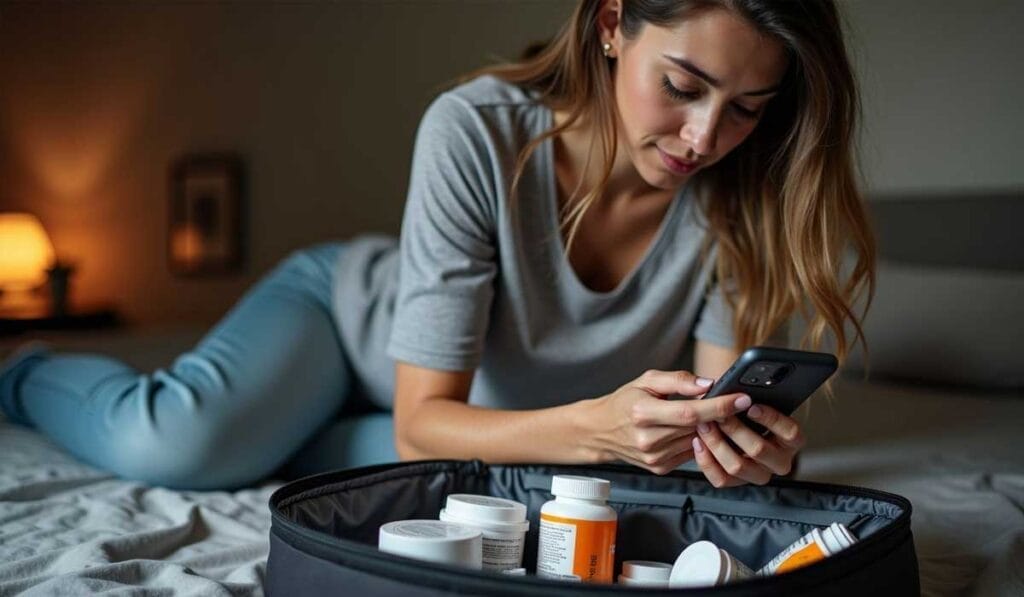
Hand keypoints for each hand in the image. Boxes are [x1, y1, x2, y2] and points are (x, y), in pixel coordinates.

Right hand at [581, 369, 755, 474]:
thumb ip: (678, 380)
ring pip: (698, 442)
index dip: (719, 406)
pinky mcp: (660, 467)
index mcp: (643, 412)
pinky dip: (699, 440)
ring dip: (711, 429)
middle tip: (733, 402)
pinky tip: (696, 430)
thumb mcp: (647, 380)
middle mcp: (648, 439)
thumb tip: (708, 384)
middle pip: (698, 428)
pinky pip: (691, 453)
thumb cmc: (625, 401)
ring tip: (714, 415)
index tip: (741, 398)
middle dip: (720, 415)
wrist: (600, 431)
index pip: (690, 412)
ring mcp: (655, 457)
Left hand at [692, 403, 804, 486]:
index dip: (771, 419)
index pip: (791, 432)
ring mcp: (758, 473)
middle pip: (759, 450)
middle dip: (734, 430)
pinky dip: (707, 461)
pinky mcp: (737, 482)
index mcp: (790, 440)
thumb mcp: (749, 399)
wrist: (729, 425)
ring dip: (717, 444)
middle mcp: (778, 460)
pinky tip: (699, 443)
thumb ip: (744, 394)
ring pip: (737, 466)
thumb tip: (734, 390)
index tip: (751, 406)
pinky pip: (722, 479)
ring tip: (704, 426)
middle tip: (719, 415)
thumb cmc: (743, 410)